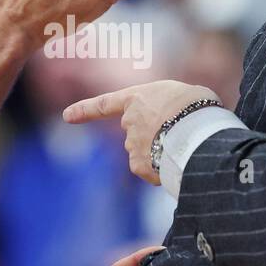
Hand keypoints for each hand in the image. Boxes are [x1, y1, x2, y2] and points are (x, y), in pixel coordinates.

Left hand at [63, 80, 219, 183]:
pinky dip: (160, 171)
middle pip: (135, 134)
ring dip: (158, 154)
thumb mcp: (186, 94)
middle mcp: (129, 121)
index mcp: (137, 98)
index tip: (67, 116)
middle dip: (151, 137)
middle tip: (177, 136)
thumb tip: (176, 120)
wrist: (198, 131)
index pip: (105, 104)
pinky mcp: (140, 165)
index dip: (85, 110)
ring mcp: (133, 144)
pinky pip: (150, 171)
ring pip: (144, 153)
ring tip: (182, 149)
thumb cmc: (198, 108)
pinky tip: (176, 165)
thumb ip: (171, 105)